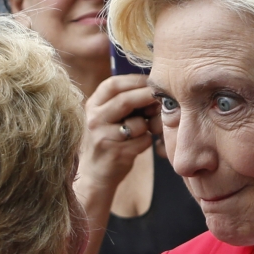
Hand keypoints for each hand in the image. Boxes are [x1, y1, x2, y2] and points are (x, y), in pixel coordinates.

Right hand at [76, 74, 157, 196]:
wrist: (95, 173)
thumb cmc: (109, 138)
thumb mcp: (108, 115)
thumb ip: (125, 101)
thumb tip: (155, 89)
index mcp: (92, 105)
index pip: (113, 84)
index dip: (135, 80)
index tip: (151, 82)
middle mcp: (94, 120)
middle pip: (125, 101)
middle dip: (147, 97)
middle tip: (161, 99)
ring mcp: (103, 138)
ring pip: (137, 124)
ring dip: (149, 125)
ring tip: (147, 128)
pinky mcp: (116, 154)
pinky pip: (143, 141)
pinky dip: (147, 140)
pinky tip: (139, 144)